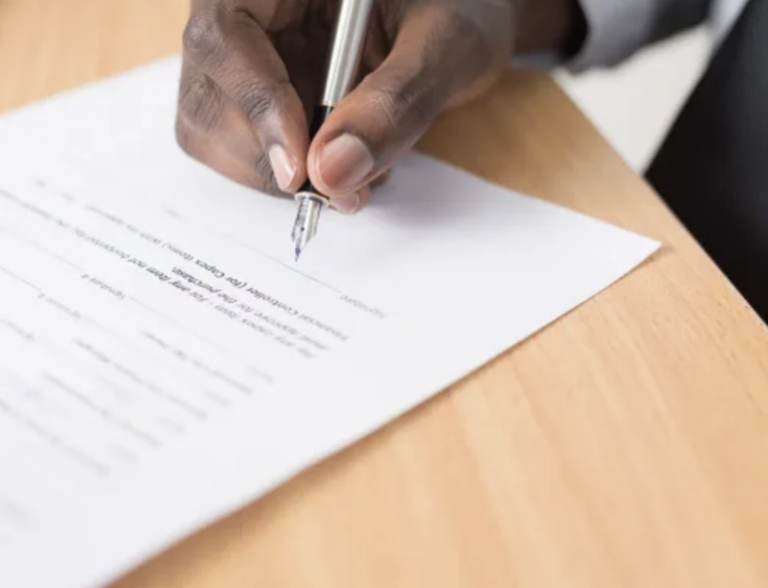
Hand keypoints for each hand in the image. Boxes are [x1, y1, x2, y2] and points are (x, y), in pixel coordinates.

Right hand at [176, 0, 576, 212]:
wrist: (462, 21)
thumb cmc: (461, 9)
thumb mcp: (448, 44)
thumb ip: (396, 102)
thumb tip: (333, 174)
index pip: (225, 35)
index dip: (256, 106)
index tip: (300, 170)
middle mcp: (249, 12)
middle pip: (207, 92)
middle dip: (267, 156)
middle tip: (338, 191)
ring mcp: (247, 57)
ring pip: (212, 129)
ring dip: (275, 174)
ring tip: (353, 173)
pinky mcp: (256, 95)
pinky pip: (242, 148)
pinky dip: (286, 175)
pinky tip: (339, 164)